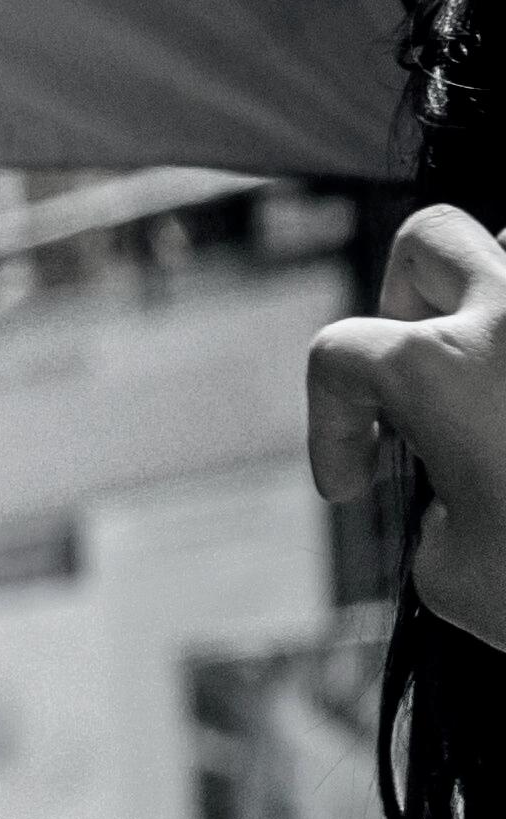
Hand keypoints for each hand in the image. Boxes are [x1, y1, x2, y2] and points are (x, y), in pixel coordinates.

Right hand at [314, 205, 505, 644]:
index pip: (339, 355)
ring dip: (492, 314)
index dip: (329, 428)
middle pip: (429, 244)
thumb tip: (465, 491)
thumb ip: (439, 506)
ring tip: (494, 392)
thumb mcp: (452, 573)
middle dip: (405, 304)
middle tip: (415, 381)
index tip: (353, 492)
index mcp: (441, 368)